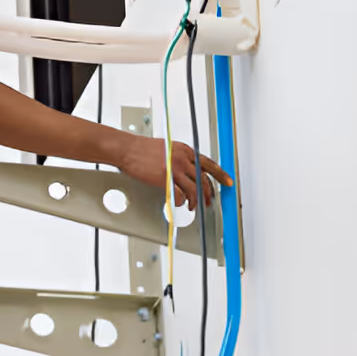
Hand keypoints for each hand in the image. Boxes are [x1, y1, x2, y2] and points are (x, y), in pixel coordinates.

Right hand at [116, 135, 231, 210]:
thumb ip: (180, 158)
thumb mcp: (168, 149)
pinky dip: (182, 201)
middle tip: (209, 202)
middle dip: (209, 193)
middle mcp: (183, 158)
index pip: (209, 164)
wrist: (128, 149)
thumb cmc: (143, 149)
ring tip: (192, 206)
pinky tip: (179, 203)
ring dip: (195, 201)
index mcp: (186, 150)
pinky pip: (180, 194)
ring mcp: (175, 169)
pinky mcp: (166, 179)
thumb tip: (188, 170)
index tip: (228, 181)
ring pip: (194, 189)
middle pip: (204, 179)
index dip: (221, 174)